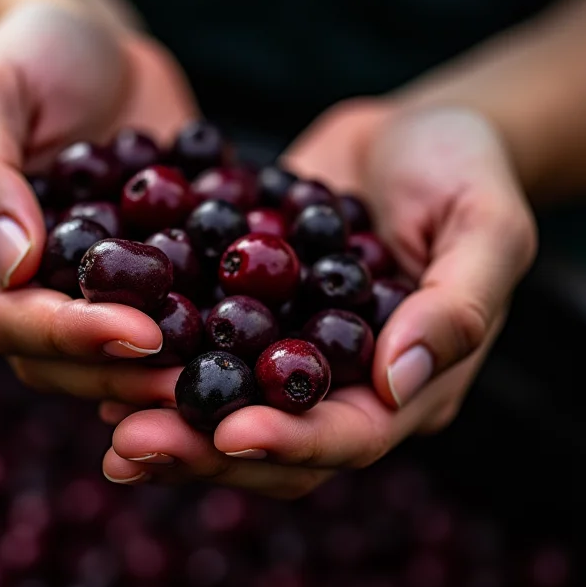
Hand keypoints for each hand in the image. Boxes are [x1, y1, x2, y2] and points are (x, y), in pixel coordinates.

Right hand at [0, 2, 197, 407]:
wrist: (99, 52)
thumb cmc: (32, 54)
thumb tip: (14, 263)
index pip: (3, 318)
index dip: (69, 335)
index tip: (139, 334)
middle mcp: (15, 289)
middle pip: (53, 361)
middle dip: (119, 375)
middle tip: (187, 383)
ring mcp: (74, 292)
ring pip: (102, 361)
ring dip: (155, 376)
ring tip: (215, 379)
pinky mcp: (129, 287)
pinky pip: (151, 325)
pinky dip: (189, 343)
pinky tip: (232, 351)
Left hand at [102, 101, 536, 494]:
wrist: (408, 136)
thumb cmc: (464, 174)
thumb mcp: (485, 228)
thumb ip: (456, 308)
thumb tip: (395, 383)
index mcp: (405, 386)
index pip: (351, 436)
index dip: (293, 443)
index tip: (232, 433)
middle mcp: (339, 387)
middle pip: (273, 442)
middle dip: (205, 450)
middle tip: (132, 447)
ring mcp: (288, 356)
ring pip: (225, 409)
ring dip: (167, 422)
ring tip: (105, 426)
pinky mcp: (249, 319)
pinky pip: (200, 351)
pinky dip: (154, 364)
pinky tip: (101, 361)